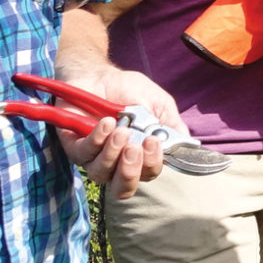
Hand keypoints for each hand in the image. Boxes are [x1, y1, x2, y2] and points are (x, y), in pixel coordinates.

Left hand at [52, 64, 181, 199]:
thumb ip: (171, 125)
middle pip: (122, 188)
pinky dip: (98, 139)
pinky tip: (106, 123)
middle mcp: (115, 162)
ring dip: (113, 153)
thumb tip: (188, 146)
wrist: (98, 74)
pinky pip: (84, 154)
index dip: (151, 165)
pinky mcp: (74, 146)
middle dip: (130, 172)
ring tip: (120, 130)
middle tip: (134, 148)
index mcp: (138, 155)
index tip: (153, 142)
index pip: (147, 175)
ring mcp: (93, 156)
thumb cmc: (128, 90)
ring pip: (101, 174)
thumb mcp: (158, 104)